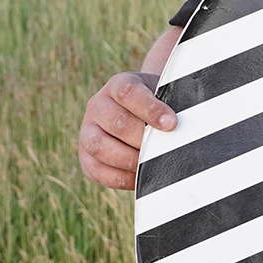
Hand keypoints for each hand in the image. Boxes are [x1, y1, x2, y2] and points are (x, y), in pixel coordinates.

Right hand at [78, 71, 176, 189]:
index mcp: (118, 84)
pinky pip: (95, 170)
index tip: (172, 123)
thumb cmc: (160, 105)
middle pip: (116, 122)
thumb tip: (177, 128)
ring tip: (151, 164)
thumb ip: (171, 106)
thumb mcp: (166, 96)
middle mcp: (98, 105)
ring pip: (99, 146)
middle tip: (164, 149)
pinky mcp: (85, 156)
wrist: (143, 114)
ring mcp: (87, 130)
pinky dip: (119, 178)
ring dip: (129, 159)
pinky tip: (139, 177)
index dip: (150, 109)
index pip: (129, 92)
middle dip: (143, 139)